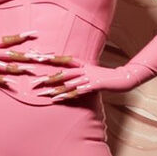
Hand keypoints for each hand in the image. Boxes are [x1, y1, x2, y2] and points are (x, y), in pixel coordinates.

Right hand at [0, 32, 39, 85]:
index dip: (20, 36)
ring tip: (30, 71)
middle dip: (25, 54)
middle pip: (10, 52)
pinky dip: (0, 79)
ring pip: (3, 64)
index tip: (34, 33)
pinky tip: (9, 83)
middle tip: (39, 55)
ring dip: (17, 68)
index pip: (8, 39)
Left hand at [30, 63, 144, 101]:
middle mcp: (84, 69)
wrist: (123, 78)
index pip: (63, 60)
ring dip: (55, 88)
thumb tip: (69, 76)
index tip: (36, 57)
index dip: (50, 58)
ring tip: (42, 93)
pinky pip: (78, 91)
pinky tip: (58, 99)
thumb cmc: (107, 77)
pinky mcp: (94, 85)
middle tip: (34, 81)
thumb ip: (81, 73)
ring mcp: (89, 77)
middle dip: (47, 77)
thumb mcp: (92, 72)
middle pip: (62, 72)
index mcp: (82, 64)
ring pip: (68, 82)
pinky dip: (67, 95)